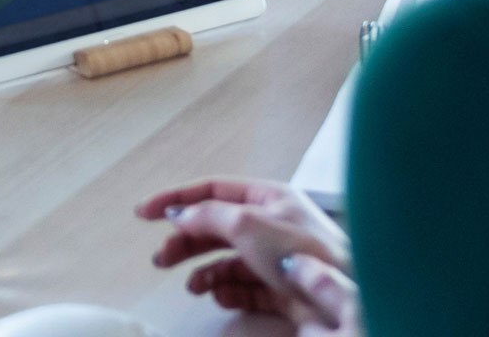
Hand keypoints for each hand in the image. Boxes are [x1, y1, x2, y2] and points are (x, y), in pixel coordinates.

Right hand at [138, 177, 361, 333]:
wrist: (344, 296)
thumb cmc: (305, 252)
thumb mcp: (247, 223)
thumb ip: (208, 215)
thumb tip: (179, 213)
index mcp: (267, 197)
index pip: (212, 191)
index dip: (176, 199)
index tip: (144, 213)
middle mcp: (271, 224)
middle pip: (215, 229)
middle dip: (186, 243)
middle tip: (161, 260)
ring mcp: (277, 258)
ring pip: (227, 262)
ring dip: (204, 273)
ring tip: (193, 286)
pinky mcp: (283, 289)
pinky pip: (245, 288)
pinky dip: (228, 292)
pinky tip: (221, 297)